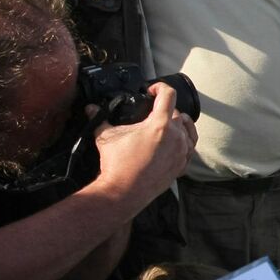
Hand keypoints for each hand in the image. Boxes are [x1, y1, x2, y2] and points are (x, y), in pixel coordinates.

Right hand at [93, 82, 196, 208]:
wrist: (122, 192)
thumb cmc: (117, 164)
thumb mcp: (106, 136)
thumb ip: (99, 118)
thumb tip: (90, 109)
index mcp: (160, 124)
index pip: (168, 95)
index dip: (160, 87)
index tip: (152, 90)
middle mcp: (175, 136)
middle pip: (178, 113)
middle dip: (166, 109)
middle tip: (154, 112)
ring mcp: (180, 152)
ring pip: (188, 130)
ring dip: (179, 125)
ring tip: (169, 125)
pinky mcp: (181, 166)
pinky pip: (189, 149)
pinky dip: (184, 143)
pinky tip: (175, 144)